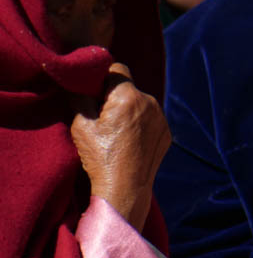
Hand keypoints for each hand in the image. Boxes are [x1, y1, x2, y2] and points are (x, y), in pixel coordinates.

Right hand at [69, 62, 169, 231]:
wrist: (125, 188)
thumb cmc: (100, 157)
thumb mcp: (81, 124)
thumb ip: (81, 97)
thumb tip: (81, 84)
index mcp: (128, 97)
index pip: (117, 68)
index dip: (103, 76)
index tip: (94, 91)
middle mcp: (150, 103)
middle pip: (129, 87)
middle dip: (115, 95)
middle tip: (101, 115)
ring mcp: (161, 119)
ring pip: (141, 103)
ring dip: (129, 109)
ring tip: (115, 132)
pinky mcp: (166, 133)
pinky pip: (150, 119)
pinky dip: (140, 123)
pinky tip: (128, 141)